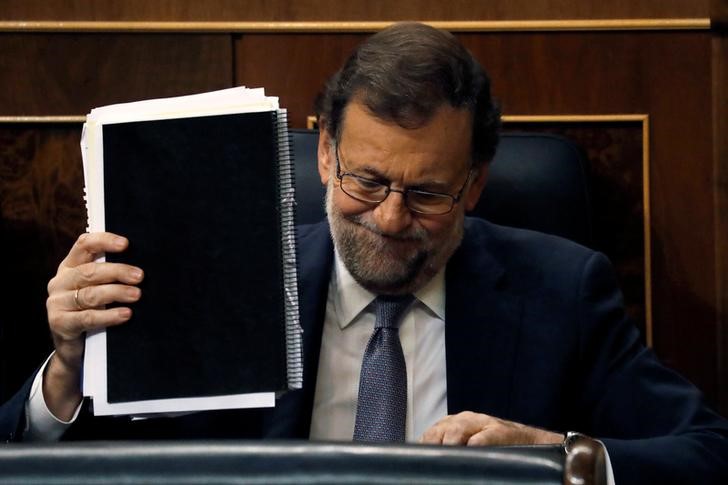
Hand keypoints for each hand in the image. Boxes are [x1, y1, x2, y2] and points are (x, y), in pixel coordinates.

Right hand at [43, 232, 142, 418]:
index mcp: (70, 266)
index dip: (104, 241)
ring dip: (116, 293)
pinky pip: (87, 317)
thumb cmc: (93, 311)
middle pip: (90, 271)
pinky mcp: (59, 323)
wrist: (75, 349)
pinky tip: (126, 314)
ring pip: (90, 294)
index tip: (126, 244)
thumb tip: (142, 267)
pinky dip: (109, 315)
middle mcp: (60, 282)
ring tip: (137, 295)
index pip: (84, 245)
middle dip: (118, 272)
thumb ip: (110, 276)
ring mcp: (57, 303)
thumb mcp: (98, 289)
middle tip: (140, 276)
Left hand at [419, 411, 562, 445]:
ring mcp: (483, 423)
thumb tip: (430, 466)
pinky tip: (471, 447)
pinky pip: (486, 434)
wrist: (531, 443)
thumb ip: (451, 451)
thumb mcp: (469, 445)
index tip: (419, 459)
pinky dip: (477, 441)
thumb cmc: (494, 448)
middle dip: (434, 443)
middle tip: (431, 459)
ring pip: (458, 427)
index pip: (432, 432)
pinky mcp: (501, 431)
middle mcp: (466, 420)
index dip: (424, 445)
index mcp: (454, 423)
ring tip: (446, 453)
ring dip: (450, 441)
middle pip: (441, 428)